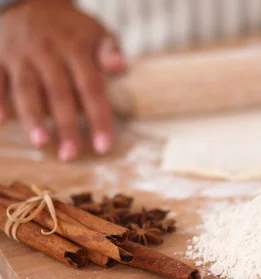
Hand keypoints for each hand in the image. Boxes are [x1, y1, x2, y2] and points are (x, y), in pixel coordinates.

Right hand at [0, 0, 126, 160]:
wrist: (30, 0)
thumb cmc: (71, 29)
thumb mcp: (96, 32)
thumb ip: (109, 52)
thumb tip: (121, 68)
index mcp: (76, 49)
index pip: (91, 88)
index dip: (98, 118)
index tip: (104, 146)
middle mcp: (48, 52)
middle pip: (59, 93)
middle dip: (67, 125)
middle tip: (72, 154)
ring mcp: (20, 54)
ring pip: (26, 89)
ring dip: (33, 117)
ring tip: (41, 143)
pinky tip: (2, 122)